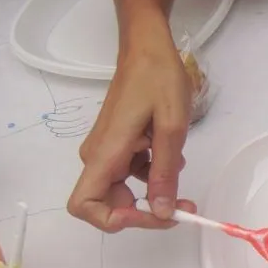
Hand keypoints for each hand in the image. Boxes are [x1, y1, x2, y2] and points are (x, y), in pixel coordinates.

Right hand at [68, 30, 195, 231]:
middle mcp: (99, 156)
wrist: (148, 47)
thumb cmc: (159, 79)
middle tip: (181, 208)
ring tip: (183, 183)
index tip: (150, 215)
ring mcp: (108, 150)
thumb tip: (161, 212)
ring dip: (154, 195)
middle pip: (108, 204)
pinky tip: (172, 158)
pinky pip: (131, 173)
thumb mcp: (171, 128)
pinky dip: (153, 174)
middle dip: (145, 212)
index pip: (84, 205)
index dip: (114, 220)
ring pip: (123, 190)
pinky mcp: (118, 145)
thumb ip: (165, 172)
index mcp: (106, 153)